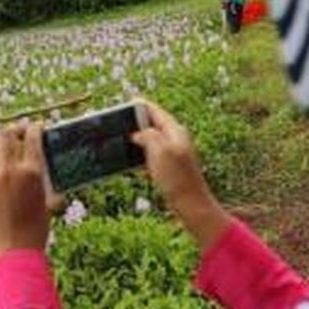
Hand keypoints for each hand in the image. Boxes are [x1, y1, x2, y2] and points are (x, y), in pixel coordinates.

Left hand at [0, 125, 48, 260]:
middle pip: (6, 136)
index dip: (33, 128)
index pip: (31, 138)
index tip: (33, 127)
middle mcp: (9, 171)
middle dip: (12, 130)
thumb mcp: (47, 203)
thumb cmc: (35, 232)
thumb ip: (43, 185)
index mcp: (31, 172)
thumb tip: (45, 177)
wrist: (14, 252)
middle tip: (14, 131)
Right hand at [131, 100, 230, 249]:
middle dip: (136, 122)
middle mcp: (176, 139)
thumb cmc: (177, 178)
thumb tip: (137, 133)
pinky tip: (131, 161)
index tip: (124, 104)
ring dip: (137, 139)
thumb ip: (148, 135)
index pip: (155, 111)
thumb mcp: (159, 151)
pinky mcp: (170, 167)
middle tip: (118, 122)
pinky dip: (141, 154)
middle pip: (153, 124)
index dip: (138, 106)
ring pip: (151, 140)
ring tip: (120, 139)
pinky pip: (152, 155)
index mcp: (175, 131)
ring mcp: (174, 153)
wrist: (191, 204)